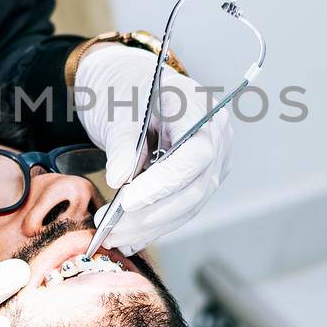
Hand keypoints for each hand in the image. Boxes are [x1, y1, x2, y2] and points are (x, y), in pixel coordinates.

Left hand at [75, 43, 232, 254]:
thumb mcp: (119, 107)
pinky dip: (152, 225)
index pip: (195, 155)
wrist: (131, 87)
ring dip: (148, 227)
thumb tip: (118, 179)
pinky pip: (179, 208)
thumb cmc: (127, 88)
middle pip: (192, 189)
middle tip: (110, 229)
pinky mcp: (198, 181)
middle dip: (150, 215)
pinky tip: (125, 238)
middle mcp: (216, 139)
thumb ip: (122, 142)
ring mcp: (212, 163)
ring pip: (186, 206)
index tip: (128, 201)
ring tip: (111, 238)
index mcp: (201, 109)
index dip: (164, 183)